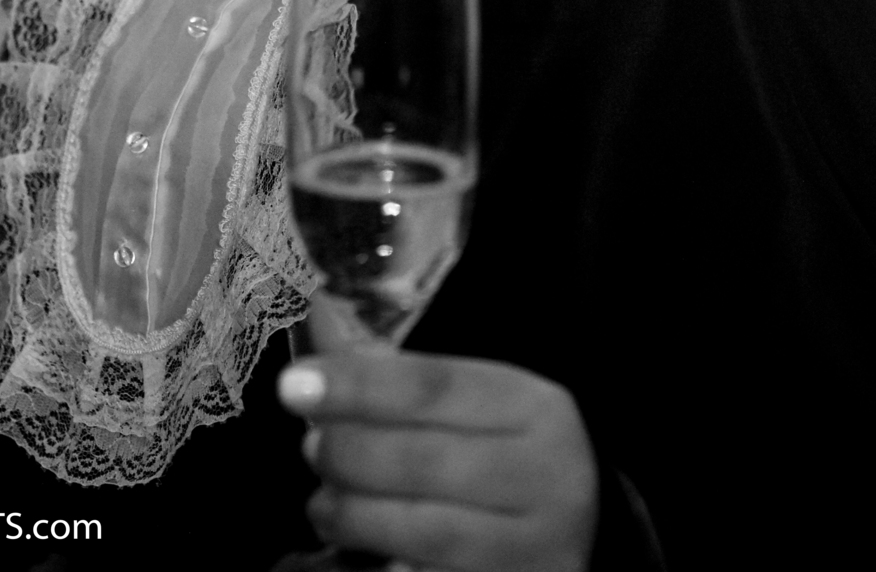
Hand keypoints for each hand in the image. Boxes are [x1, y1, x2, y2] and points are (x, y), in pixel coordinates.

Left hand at [277, 348, 597, 571]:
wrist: (582, 532)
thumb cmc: (509, 454)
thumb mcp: (479, 404)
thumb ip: (402, 376)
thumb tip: (319, 326)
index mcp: (533, 408)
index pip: (433, 387)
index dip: (357, 384)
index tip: (293, 386)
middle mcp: (545, 476)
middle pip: (423, 459)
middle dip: (349, 452)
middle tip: (312, 448)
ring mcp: (534, 547)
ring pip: (424, 531)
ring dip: (354, 513)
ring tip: (323, 501)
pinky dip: (381, 560)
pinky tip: (353, 548)